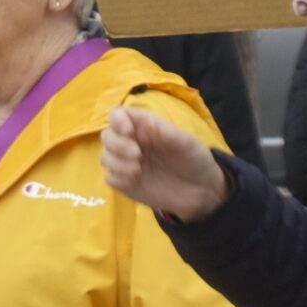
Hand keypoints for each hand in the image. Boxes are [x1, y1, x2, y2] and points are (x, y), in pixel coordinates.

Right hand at [99, 107, 228, 222]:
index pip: (118, 115)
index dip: (117, 120)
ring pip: (105, 157)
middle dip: (117, 145)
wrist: (202, 191)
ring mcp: (126, 163)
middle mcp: (131, 142)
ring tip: (138, 171)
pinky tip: (134, 181)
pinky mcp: (125, 183)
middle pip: (107, 136)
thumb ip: (163, 131)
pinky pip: (110, 178)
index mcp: (143, 127)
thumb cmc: (194, 159)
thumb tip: (141, 121)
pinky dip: (118, 178)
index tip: (128, 131)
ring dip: (117, 163)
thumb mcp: (184, 142)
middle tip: (137, 155)